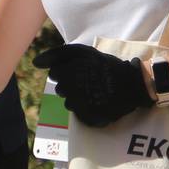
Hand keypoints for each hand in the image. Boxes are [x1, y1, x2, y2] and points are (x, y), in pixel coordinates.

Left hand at [33, 44, 152, 127]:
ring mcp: (78, 106)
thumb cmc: (108, 65)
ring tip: (95, 90)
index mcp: (68, 74)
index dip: (68, 70)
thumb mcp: (85, 52)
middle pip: (61, 89)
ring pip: (68, 102)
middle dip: (71, 84)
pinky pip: (78, 114)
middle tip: (89, 80)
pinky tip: (97, 101)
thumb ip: (58, 54)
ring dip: (78, 96)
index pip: (55, 73)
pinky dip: (86, 108)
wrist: (133, 84)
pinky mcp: (86, 117)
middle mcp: (70, 91)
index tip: (82, 70)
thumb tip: (35, 62)